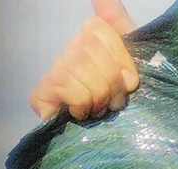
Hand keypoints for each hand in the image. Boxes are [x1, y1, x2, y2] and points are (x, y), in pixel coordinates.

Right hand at [29, 0, 138, 120]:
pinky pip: (71, 90)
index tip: (130, 81)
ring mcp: (54, 68)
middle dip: (113, 84)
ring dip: (100, 98)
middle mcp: (71, 47)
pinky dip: (84, 105)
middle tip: (114, 99)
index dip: (124, 62)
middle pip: (95, 54)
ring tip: (100, 107)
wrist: (114, 136)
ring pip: (84, 74)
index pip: (107, 34)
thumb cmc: (128, 95)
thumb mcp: (135, 56)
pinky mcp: (41, 93)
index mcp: (92, 34)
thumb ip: (120, 23)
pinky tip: (83, 112)